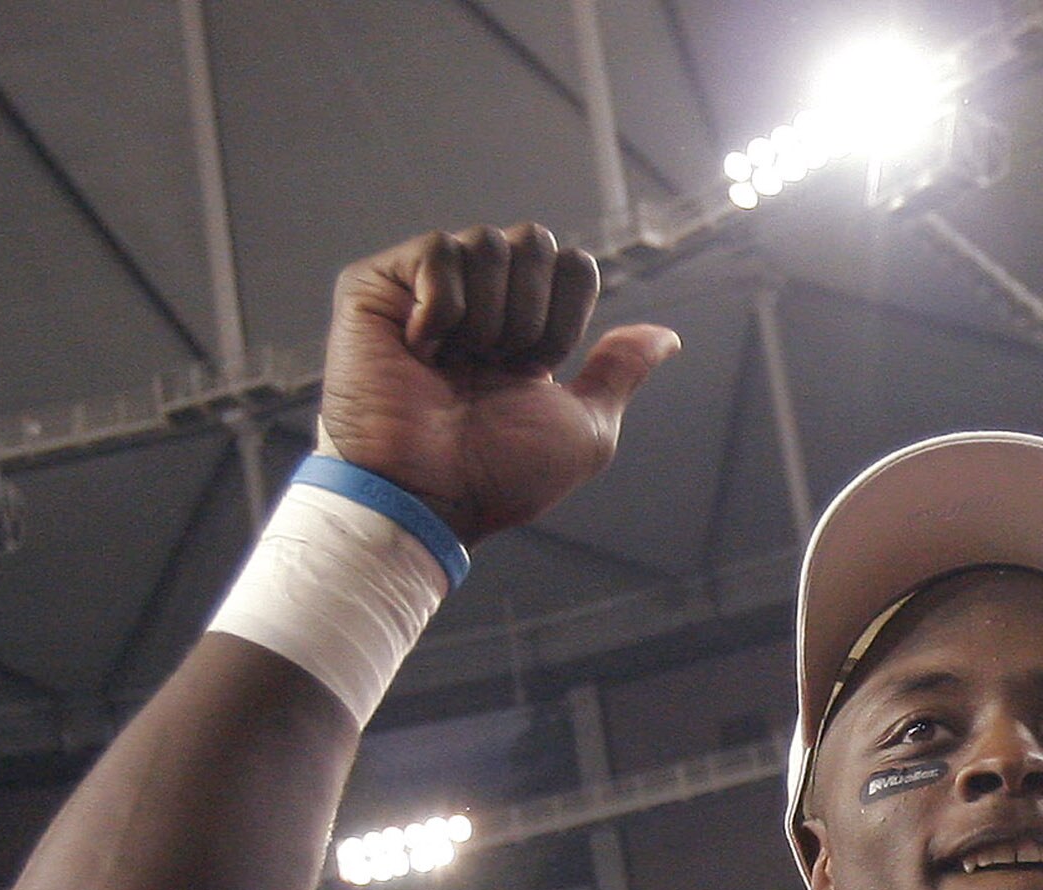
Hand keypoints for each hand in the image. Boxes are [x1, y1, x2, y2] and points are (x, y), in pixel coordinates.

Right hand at [318, 223, 678, 544]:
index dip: (567, 318)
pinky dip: (442, 309)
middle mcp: (476, 299)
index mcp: (523, 325)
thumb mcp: (584, 429)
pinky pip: (438, 251)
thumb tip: (669, 337)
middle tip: (493, 369)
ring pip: (488, 243)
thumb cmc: (500, 475)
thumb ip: (619, 372)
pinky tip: (421, 350)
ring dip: (487, 319)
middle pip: (535, 242)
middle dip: (530, 316)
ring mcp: (423, 288)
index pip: (573, 266)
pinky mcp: (374, 286)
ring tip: (453, 366)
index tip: (534, 372)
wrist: (430, 494)